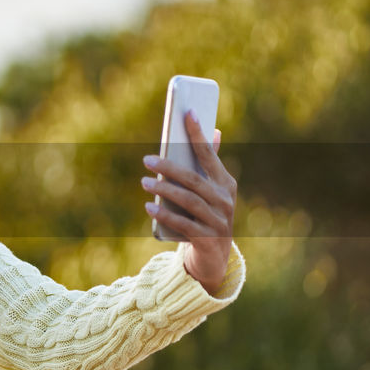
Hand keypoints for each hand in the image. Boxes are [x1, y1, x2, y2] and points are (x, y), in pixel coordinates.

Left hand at [140, 110, 237, 293]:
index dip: (198, 134)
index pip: (210, 155)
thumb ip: (210, 164)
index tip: (187, 113)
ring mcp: (218, 221)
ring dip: (164, 190)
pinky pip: (184, 225)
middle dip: (169, 167)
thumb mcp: (212, 191)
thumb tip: (213, 131)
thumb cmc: (208, 215)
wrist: (215, 256)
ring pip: (188, 201)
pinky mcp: (207, 239)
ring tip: (144, 182)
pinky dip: (165, 215)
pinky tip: (149, 207)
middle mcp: (225, 200)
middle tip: (147, 160)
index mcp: (225, 183)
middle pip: (194, 179)